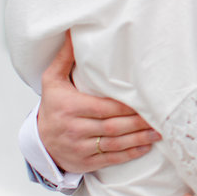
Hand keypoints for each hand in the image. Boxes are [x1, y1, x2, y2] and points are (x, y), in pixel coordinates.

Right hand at [38, 31, 159, 172]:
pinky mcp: (84, 162)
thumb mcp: (53, 80)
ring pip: (114, 144)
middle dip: (137, 123)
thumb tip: (75, 32)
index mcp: (69, 107)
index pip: (103, 107)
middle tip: (158, 116)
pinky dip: (129, 154)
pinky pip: (110, 159)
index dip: (126, 107)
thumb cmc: (52, 106)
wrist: (37, 141)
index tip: (144, 102)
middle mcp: (73, 129)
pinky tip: (145, 147)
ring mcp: (79, 148)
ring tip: (158, 131)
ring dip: (139, 138)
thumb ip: (66, 58)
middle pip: (112, 126)